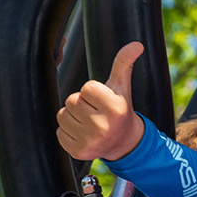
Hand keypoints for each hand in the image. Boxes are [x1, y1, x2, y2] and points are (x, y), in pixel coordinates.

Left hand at [57, 41, 146, 161]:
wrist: (123, 143)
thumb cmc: (120, 109)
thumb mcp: (123, 87)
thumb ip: (124, 63)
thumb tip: (137, 44)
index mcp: (114, 108)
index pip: (86, 88)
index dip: (92, 91)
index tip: (102, 100)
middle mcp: (102, 126)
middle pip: (72, 100)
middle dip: (81, 103)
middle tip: (95, 111)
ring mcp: (89, 141)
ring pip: (62, 115)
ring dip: (72, 116)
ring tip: (88, 121)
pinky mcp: (77, 152)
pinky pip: (59, 132)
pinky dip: (68, 131)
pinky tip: (82, 133)